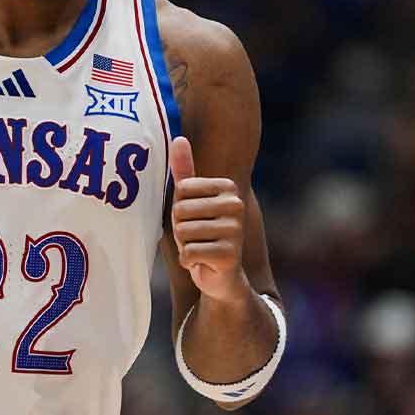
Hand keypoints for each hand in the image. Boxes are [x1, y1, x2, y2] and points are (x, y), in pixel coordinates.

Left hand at [169, 137, 250, 304]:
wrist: (221, 276)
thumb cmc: (202, 234)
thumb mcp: (191, 201)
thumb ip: (184, 171)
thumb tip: (178, 138)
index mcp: (228, 188)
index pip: (181, 190)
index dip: (178, 209)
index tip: (193, 219)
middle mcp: (236, 206)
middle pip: (181, 211)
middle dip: (180, 229)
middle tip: (196, 238)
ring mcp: (235, 230)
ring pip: (184, 232)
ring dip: (184, 246)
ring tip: (200, 249)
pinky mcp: (230, 255)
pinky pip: (189, 252)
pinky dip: (188, 261)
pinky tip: (202, 263)